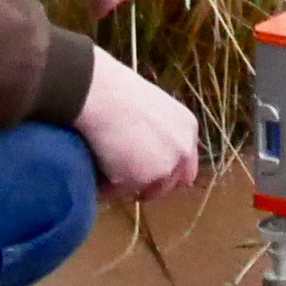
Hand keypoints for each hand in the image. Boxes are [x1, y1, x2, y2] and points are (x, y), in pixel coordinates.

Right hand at [72, 49, 202, 199]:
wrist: (99, 93)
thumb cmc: (117, 93)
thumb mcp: (153, 109)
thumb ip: (161, 133)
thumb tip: (150, 150)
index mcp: (187, 128)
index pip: (187, 167)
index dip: (167, 173)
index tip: (149, 174)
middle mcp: (182, 150)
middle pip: (170, 185)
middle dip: (149, 186)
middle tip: (125, 177)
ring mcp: (165, 167)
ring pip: (144, 190)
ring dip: (127, 184)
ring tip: (106, 161)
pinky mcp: (142, 180)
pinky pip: (119, 192)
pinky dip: (107, 185)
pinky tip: (97, 161)